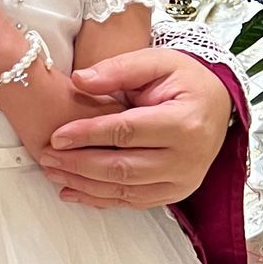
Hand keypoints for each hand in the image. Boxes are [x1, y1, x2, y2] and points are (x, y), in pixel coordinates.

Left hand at [44, 47, 232, 208]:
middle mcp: (188, 158)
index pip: (127, 132)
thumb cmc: (184, 79)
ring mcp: (183, 181)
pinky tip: (73, 191)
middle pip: (123, 167)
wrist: (216, 103)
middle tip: (46, 156)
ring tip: (53, 172)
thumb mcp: (156, 61)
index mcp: (185, 122)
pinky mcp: (175, 193)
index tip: (56, 135)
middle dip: (79, 163)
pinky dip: (100, 199)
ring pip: (125, 190)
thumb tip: (78, 80)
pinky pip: (133, 202)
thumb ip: (118, 69)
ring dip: (84, 184)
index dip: (88, 134)